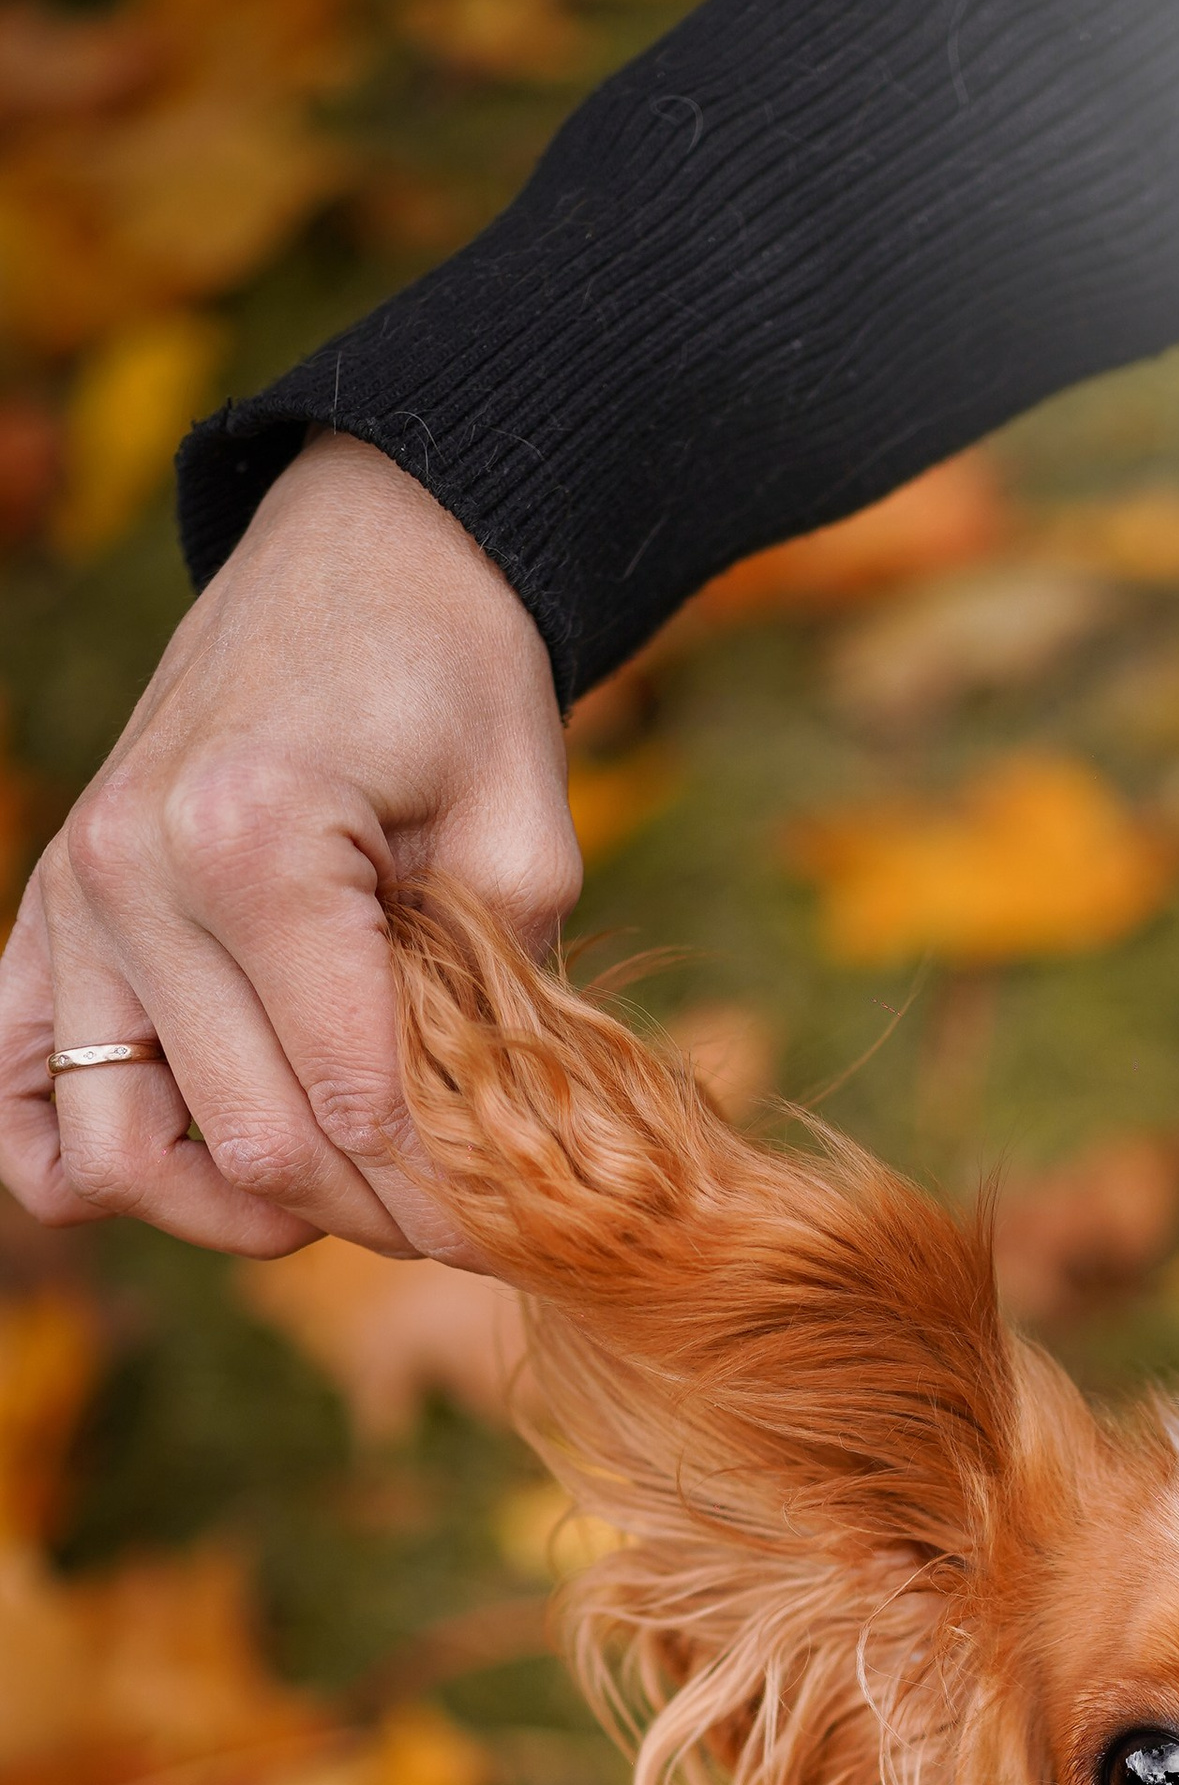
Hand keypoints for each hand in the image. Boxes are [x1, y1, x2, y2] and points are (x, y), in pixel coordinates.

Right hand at [0, 430, 580, 1261]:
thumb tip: (486, 1171)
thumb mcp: (524, 837)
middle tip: (450, 1219)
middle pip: (248, 1149)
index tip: (508, 1228)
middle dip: (367, 1216)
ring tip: (333, 1187)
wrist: (358, 556)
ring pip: (115, 1158)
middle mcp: (132, 874)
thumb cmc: (453, 685)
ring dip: (232, 1213)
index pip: (352, 1104)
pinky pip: (21, 1105)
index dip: (443, 1199)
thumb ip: (503, 1005)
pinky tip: (210, 1161)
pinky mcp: (44, 919)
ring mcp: (70, 900)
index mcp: (255, 842)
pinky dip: (102, 1167)